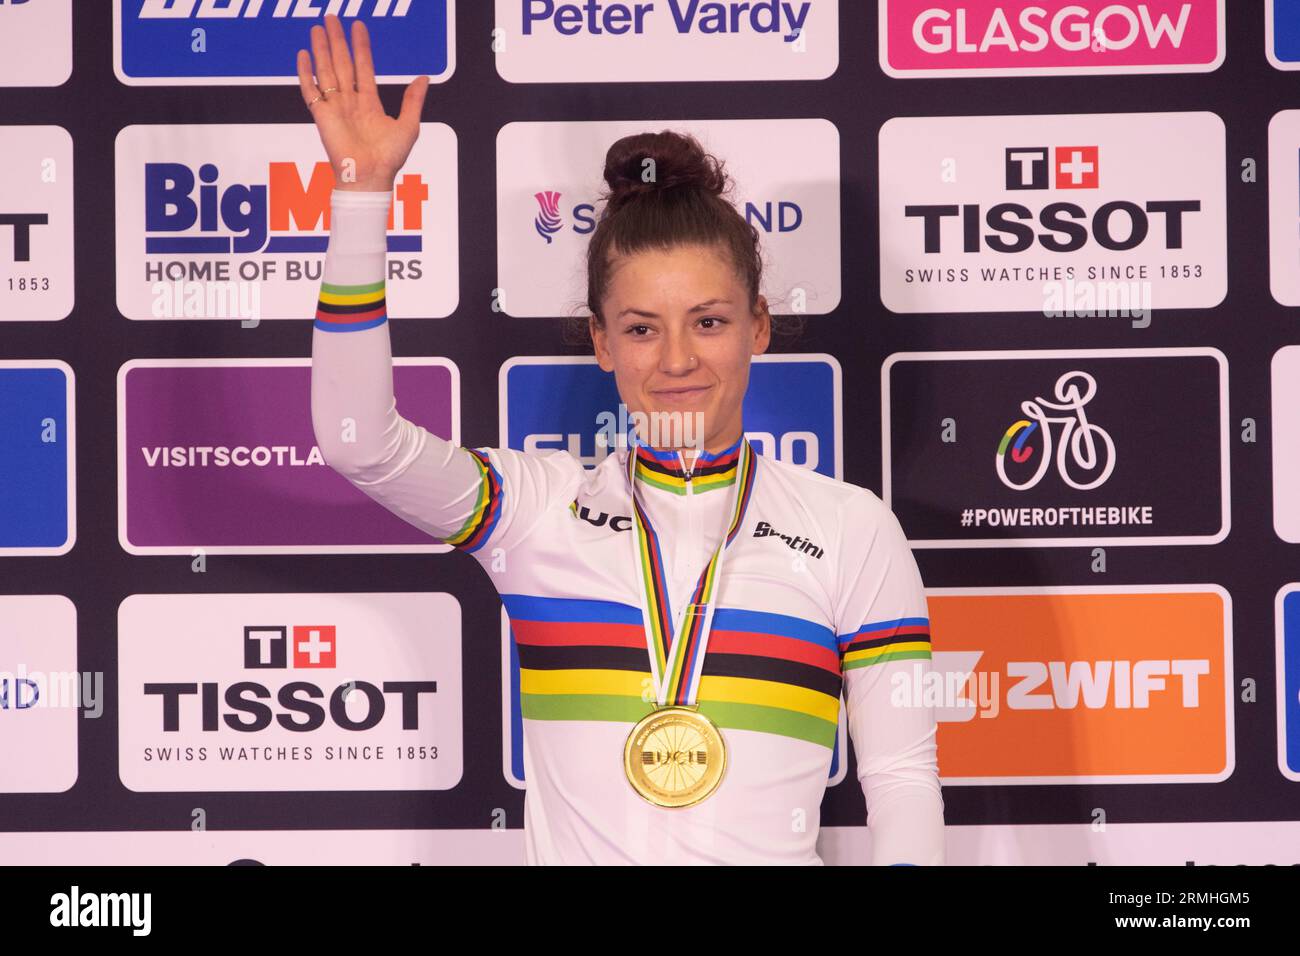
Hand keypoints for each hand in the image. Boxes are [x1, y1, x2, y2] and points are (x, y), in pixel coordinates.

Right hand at [296, 14, 428, 192]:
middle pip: (342, 63)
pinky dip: (305, 73)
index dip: (361, 47)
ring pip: (326, 71)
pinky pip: (310, 90)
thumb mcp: (408, 125)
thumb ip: (413, 101)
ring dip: (322, 49)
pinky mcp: (321, 116)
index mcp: (369, 103)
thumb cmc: (389, 158)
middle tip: (331, 17)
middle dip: (337, 40)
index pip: (364, 67)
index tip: (358, 26)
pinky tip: (303, 54)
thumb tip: (423, 78)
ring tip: (318, 28)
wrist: (371, 176)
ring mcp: (335, 107)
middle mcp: (350, 102)